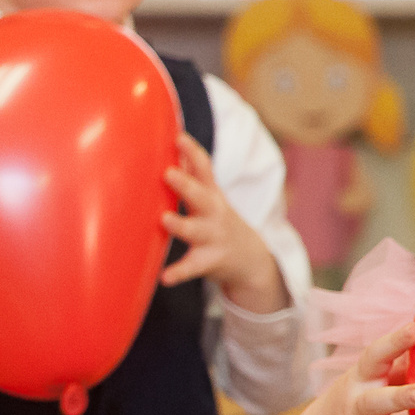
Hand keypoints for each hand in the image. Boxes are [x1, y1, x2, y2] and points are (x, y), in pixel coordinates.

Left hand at [163, 136, 285, 312]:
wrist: (250, 259)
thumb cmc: (218, 221)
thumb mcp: (211, 196)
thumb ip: (193, 174)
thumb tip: (172, 142)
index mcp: (212, 194)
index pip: (204, 168)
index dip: (192, 151)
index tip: (178, 137)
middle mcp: (214, 213)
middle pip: (200, 195)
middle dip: (186, 184)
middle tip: (168, 172)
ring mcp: (213, 237)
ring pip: (195, 230)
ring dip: (180, 225)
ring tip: (164, 219)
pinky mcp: (209, 261)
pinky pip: (192, 267)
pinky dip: (178, 272)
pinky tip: (164, 278)